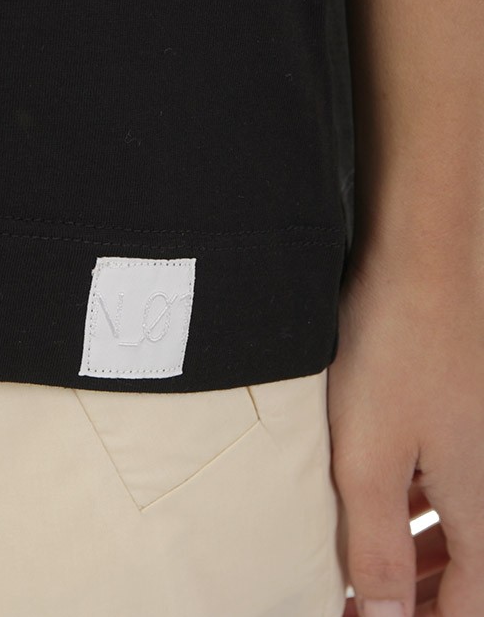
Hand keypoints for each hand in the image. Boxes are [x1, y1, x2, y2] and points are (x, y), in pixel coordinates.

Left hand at [327, 253, 483, 615]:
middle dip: (423, 597)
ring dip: (418, 555)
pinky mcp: (455, 409)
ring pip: (456, 521)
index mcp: (478, 502)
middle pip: (469, 566)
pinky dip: (414, 505)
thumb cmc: (394, 352)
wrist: (421, 260)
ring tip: (372, 566)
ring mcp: (473, 439)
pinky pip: (442, 477)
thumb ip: (377, 544)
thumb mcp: (369, 459)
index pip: (469, 603)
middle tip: (372, 605)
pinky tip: (381, 499)